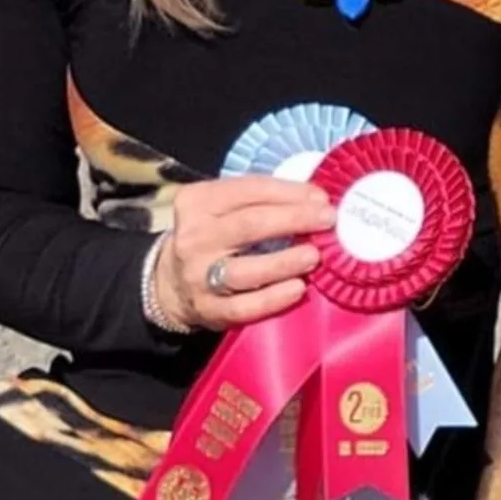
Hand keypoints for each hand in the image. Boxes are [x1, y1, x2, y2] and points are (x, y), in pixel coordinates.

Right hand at [153, 174, 336, 332]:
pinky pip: (243, 307)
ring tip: (314, 256)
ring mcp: (198, 276)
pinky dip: (273, 298)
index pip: (248, 190)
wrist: (172, 281)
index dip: (288, 192)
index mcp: (197, 202)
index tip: (321, 198)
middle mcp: (194, 238)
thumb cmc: (213, 234)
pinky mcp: (208, 309)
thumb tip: (315, 200)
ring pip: (245, 270)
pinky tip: (297, 289)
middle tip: (327, 220)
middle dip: (294, 220)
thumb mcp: (223, 207)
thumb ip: (260, 199)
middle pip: (249, 225)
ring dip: (284, 262)